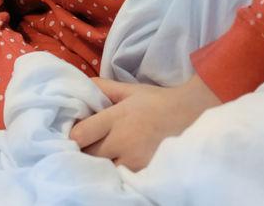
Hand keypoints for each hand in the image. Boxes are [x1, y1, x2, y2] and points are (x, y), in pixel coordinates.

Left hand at [68, 73, 221, 171]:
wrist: (190, 114)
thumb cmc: (156, 101)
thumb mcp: (129, 89)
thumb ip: (102, 87)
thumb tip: (79, 86)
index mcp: (116, 117)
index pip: (80, 135)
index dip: (73, 135)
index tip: (75, 132)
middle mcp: (123, 141)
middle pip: (87, 155)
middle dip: (83, 150)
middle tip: (89, 143)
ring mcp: (134, 160)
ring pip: (102, 168)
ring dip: (99, 162)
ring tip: (105, 152)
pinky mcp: (143, 172)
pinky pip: (119, 176)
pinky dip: (115, 170)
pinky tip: (118, 161)